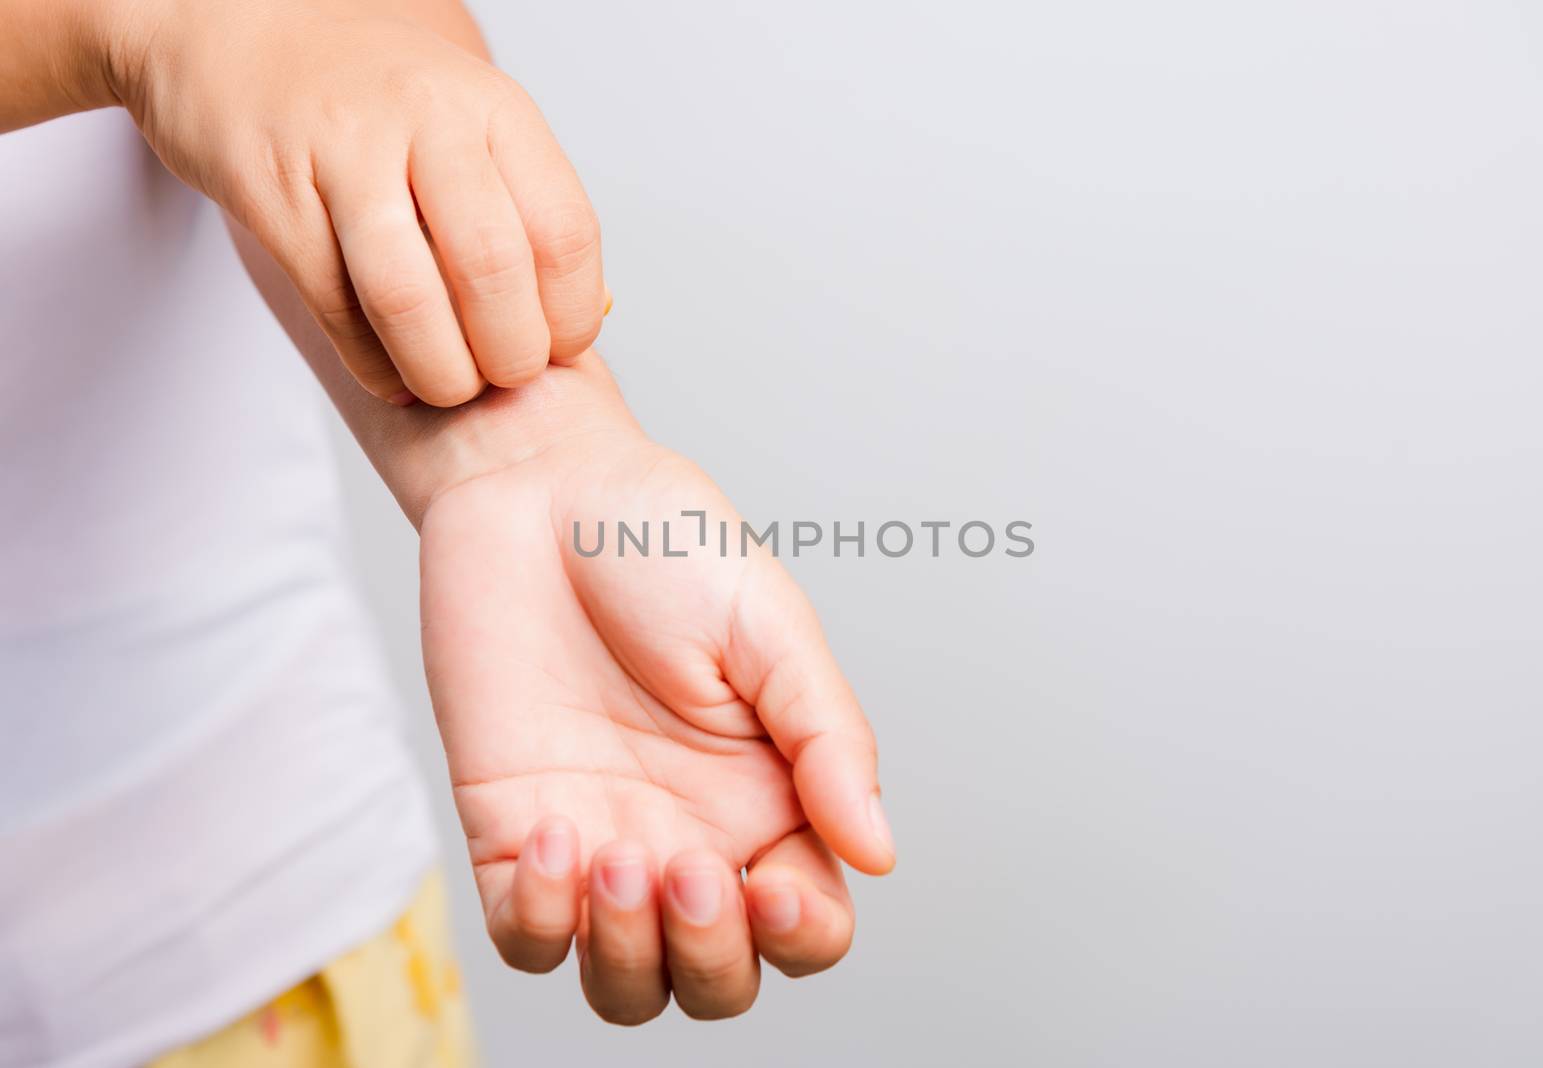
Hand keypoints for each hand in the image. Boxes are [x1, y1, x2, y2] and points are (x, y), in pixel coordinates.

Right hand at [109, 0, 603, 404]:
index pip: (564, 232)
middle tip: (504, 379)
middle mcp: (426, 119)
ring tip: (450, 388)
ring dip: (440, 370)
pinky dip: (371, 363)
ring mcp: (344, 151)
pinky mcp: (273, 190)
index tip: (558, 349)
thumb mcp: (471, 125)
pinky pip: (334, 304)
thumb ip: (529, 211)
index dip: (570, 315)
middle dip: (510, 354)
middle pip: (493, 270)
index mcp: (494, 108)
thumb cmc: (373, 97)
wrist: (239, 25)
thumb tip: (591, 313)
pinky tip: (391, 377)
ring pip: (408, 297)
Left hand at [417, 356, 894, 1022]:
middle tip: (688, 870)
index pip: (808, 923)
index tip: (767, 881)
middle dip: (713, 957)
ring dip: (627, 956)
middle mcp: (690, 838)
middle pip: (721, 980)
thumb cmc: (662, 542)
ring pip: (625, 984)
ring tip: (618, 858)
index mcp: (770, 797)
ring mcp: (599, 844)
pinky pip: (527, 940)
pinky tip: (554, 840)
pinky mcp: (511, 833)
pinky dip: (541, 926)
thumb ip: (829, 740)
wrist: (536, 489)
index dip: (800, 935)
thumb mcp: (770, 626)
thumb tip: (878, 852)